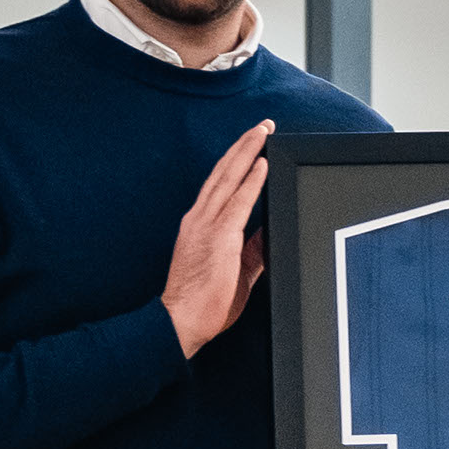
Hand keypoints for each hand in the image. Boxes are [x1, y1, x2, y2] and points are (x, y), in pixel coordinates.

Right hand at [161, 120, 275, 355]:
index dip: (236, 162)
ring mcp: (206, 225)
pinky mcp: (218, 237)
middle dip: (244, 146)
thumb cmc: (201, 304)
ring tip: (262, 132)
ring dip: (248, 152)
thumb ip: (252, 251)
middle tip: (262, 126)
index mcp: (199, 225)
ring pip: (229, 178)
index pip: (220, 185)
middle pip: (224, 172)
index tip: (251, 145)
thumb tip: (269, 233)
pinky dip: (251, 181)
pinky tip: (262, 164)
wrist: (179, 322)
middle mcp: (199, 218)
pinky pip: (238, 202)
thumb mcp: (235, 272)